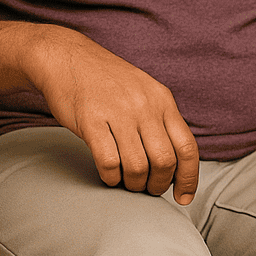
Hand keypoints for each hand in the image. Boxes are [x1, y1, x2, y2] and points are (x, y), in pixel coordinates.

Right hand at [26, 27, 198, 204]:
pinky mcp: (91, 121)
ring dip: (133, 184)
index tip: (183, 198)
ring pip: (138, 166)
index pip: (187, 147)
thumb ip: (161, 120)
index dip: (189, 178)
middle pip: (165, 161)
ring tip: (126, 183)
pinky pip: (109, 162)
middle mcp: (145, 106)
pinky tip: (108, 174)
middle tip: (147, 189)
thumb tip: (175, 162)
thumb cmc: (106, 81)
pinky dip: (110, 177)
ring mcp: (118, 113)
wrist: (67, 57)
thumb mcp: (145, 92)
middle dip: (158, 185)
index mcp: (163, 100)